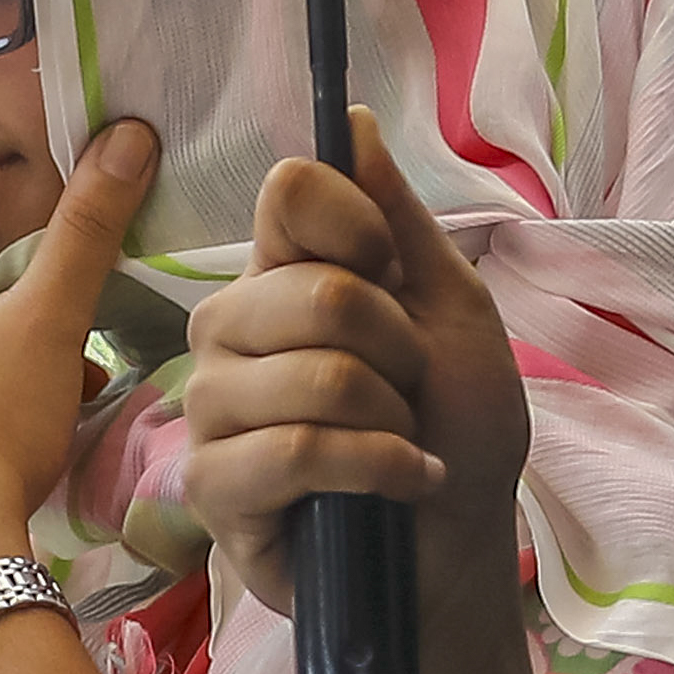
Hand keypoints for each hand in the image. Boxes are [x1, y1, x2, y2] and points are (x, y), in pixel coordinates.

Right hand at [182, 113, 529, 625]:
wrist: (458, 550)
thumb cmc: (456, 429)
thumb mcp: (452, 311)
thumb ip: (398, 220)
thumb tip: (351, 123)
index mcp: (283, 275)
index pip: (289, 195)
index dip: (356, 227)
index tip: (392, 271)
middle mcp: (233, 331)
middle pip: (308, 290)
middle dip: (395, 348)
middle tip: (410, 390)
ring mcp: (215, 410)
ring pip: (307, 376)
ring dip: (388, 418)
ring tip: (402, 444)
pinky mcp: (214, 488)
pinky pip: (292, 451)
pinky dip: (373, 468)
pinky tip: (399, 485)